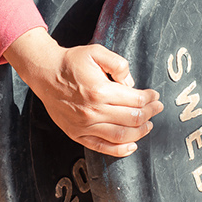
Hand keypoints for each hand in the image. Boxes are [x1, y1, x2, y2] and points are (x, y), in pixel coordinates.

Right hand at [3, 29, 162, 156]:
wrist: (45, 74)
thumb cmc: (71, 62)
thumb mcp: (96, 52)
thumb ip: (118, 63)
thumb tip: (131, 83)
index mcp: (100, 91)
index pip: (136, 100)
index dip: (150, 98)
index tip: (155, 96)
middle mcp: (93, 112)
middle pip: (133, 119)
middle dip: (150, 113)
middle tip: (156, 108)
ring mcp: (85, 126)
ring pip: (122, 136)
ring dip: (140, 132)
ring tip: (148, 125)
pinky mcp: (77, 135)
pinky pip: (102, 147)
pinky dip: (120, 150)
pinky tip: (132, 145)